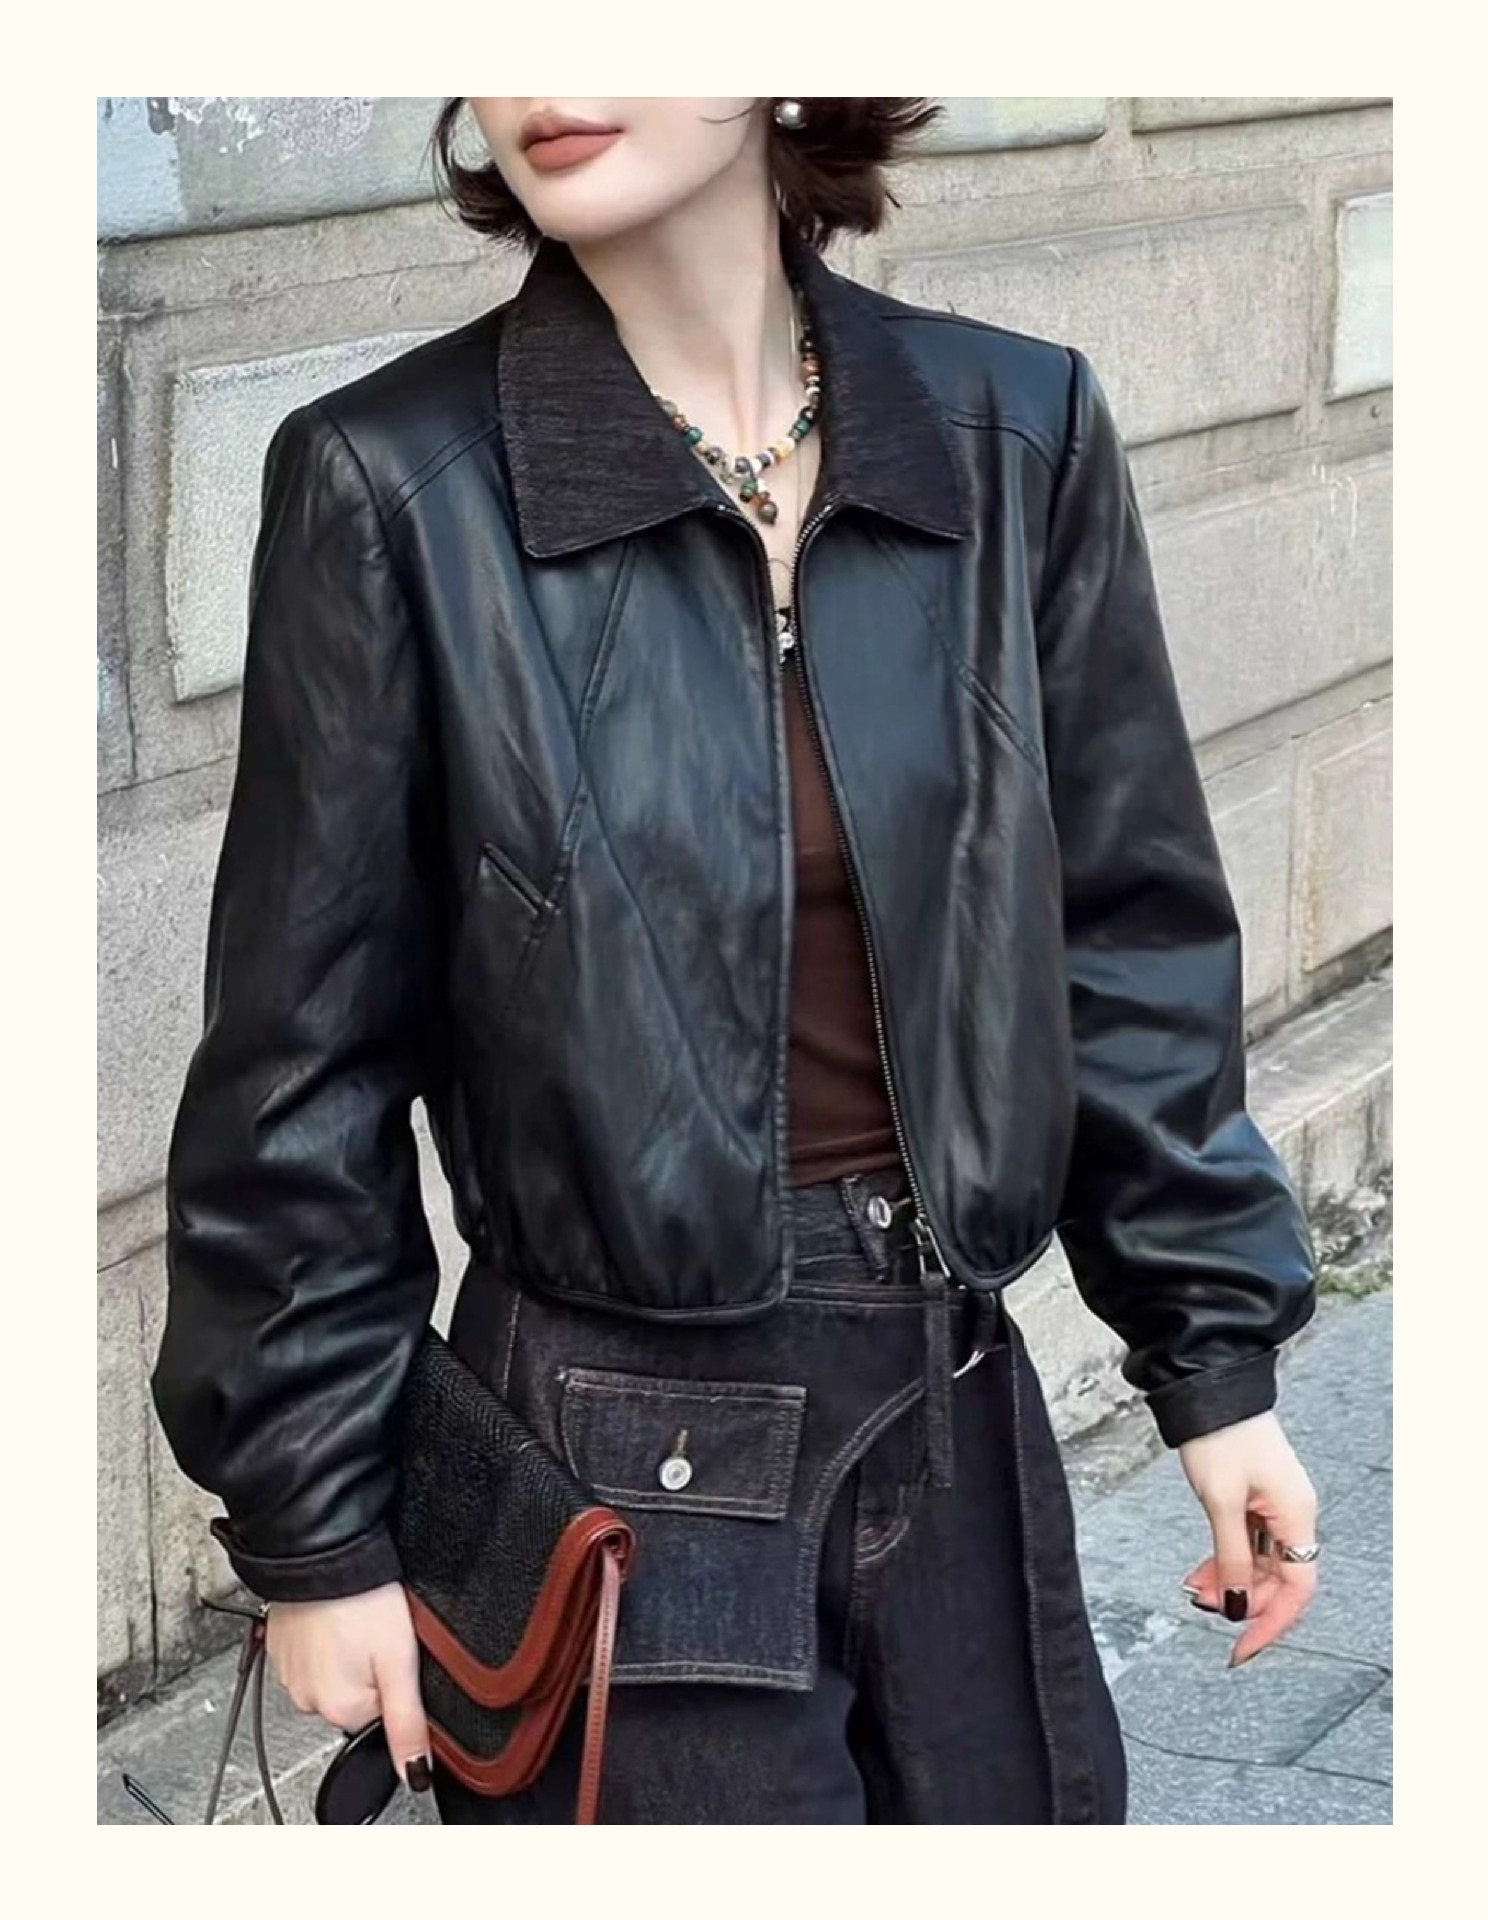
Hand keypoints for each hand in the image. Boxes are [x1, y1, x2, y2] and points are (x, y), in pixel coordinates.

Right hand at [265, 1582, 431, 1790]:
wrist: (322, 1552)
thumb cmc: (364, 1599)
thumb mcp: (400, 1662)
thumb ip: (407, 1723)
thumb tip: (416, 1777)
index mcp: (340, 1711)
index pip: (380, 1714)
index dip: (394, 1682)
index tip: (393, 1652)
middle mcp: (308, 1701)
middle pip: (357, 1696)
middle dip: (371, 1668)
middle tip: (375, 1632)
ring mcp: (290, 1673)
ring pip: (334, 1673)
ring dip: (347, 1652)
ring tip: (355, 1620)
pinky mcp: (281, 1645)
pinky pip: (312, 1653)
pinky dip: (326, 1638)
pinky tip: (335, 1615)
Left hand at [1177, 1411, 1318, 1667]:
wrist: (1211, 1389)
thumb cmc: (1221, 1437)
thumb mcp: (1221, 1503)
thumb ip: (1231, 1558)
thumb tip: (1237, 1607)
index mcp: (1296, 1517)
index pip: (1297, 1590)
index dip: (1271, 1623)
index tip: (1241, 1648)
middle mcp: (1294, 1515)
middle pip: (1277, 1580)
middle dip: (1241, 1599)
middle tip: (1200, 1605)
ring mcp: (1276, 1507)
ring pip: (1260, 1564)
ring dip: (1230, 1581)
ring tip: (1194, 1588)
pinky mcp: (1258, 1498)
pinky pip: (1249, 1544)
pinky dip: (1226, 1559)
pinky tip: (1202, 1570)